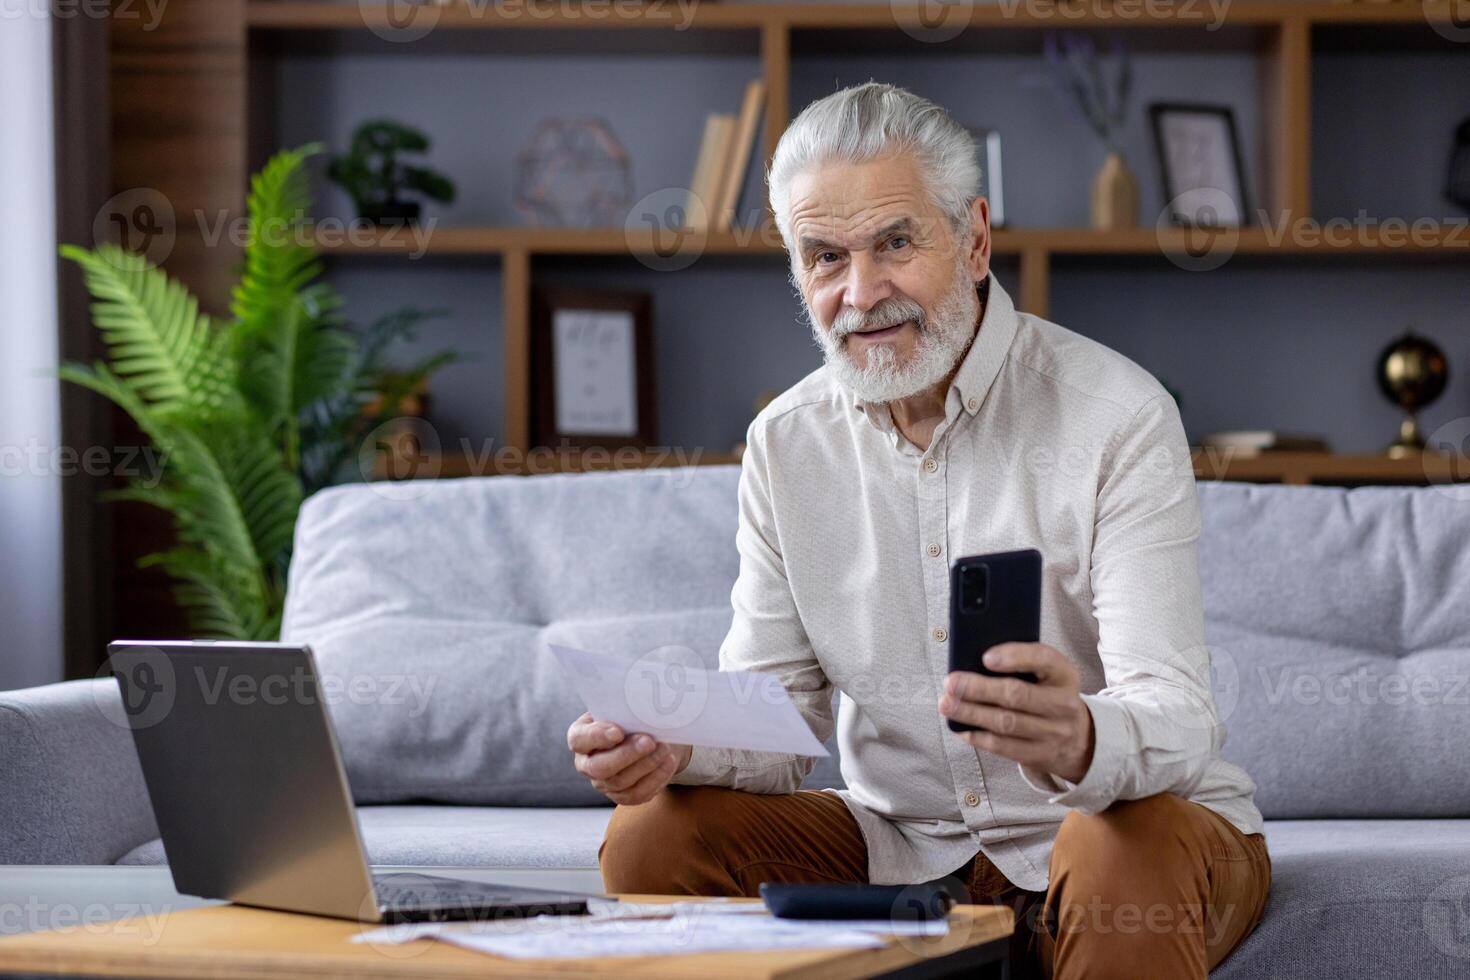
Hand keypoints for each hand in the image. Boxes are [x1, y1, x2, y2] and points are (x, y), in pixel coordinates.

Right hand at [567, 712, 692, 804]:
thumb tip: (641, 702)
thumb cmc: (630, 717)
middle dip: (627, 754)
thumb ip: (624, 708)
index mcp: (580, 737)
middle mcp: (586, 764)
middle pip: (600, 767)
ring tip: (665, 749)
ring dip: (646, 765)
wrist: (647, 735)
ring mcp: (604, 783)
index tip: (619, 731)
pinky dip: (656, 779)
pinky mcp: (622, 796)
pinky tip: (668, 763)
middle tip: (649, 741)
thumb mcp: (623, 708)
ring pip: (621, 782)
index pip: (579, 739)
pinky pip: (638, 794)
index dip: (597, 737)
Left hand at [938, 643, 1095, 783]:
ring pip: (1006, 723)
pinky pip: (1004, 747)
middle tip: (951, 683)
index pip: (1043, 659)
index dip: (1014, 656)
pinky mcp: (1040, 755)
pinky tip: (960, 728)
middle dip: (978, 688)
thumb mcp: (1049, 674)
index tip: (986, 657)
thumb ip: (1022, 663)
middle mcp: (1064, 704)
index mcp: (1064, 674)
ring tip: (946, 704)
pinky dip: (978, 737)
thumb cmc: (1050, 694)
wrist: (1081, 738)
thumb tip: (974, 661)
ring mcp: (1053, 733)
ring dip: (971, 713)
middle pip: (1017, 695)